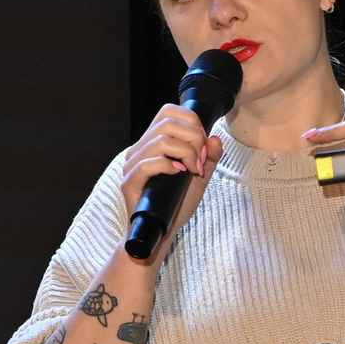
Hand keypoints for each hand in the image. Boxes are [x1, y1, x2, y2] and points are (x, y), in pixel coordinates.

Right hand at [118, 103, 222, 251]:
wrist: (161, 232)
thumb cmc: (176, 203)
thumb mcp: (200, 177)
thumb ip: (209, 157)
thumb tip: (215, 138)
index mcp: (153, 142)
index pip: (168, 112)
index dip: (191, 121)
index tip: (202, 144)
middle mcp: (139, 149)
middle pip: (167, 123)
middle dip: (194, 139)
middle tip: (201, 161)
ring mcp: (132, 165)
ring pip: (160, 141)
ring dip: (186, 154)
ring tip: (194, 170)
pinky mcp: (129, 182)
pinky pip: (148, 163)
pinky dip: (169, 166)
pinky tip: (179, 174)